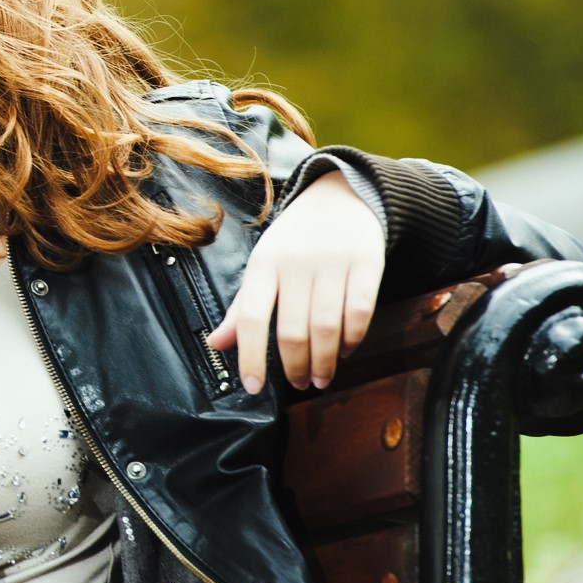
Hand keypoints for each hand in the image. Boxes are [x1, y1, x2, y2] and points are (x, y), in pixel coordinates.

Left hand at [207, 171, 383, 392]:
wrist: (341, 196)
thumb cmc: (295, 240)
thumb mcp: (262, 266)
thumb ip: (240, 308)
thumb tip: (215, 344)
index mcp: (262, 264)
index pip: (249, 317)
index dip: (249, 356)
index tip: (252, 387)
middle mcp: (295, 263)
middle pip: (292, 331)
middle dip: (294, 367)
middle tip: (298, 385)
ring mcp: (332, 263)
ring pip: (326, 328)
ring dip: (324, 361)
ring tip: (320, 378)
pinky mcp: (366, 263)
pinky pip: (359, 312)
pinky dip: (353, 339)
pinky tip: (346, 351)